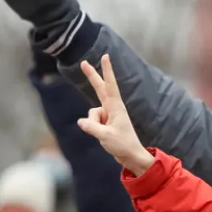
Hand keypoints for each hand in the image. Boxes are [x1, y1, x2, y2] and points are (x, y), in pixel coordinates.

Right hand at [76, 55, 154, 175]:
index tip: (106, 56)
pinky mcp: (105, 123)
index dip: (107, 70)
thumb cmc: (123, 145)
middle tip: (83, 62)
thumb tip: (80, 121)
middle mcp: (112, 108)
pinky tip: (104, 136)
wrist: (131, 156)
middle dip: (91, 76)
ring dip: (93, 125)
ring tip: (107, 135)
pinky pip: (91, 122)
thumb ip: (92, 127)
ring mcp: (108, 115)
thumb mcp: (105, 137)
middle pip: (99, 88)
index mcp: (116, 107)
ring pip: (91, 114)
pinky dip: (93, 129)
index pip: (110, 85)